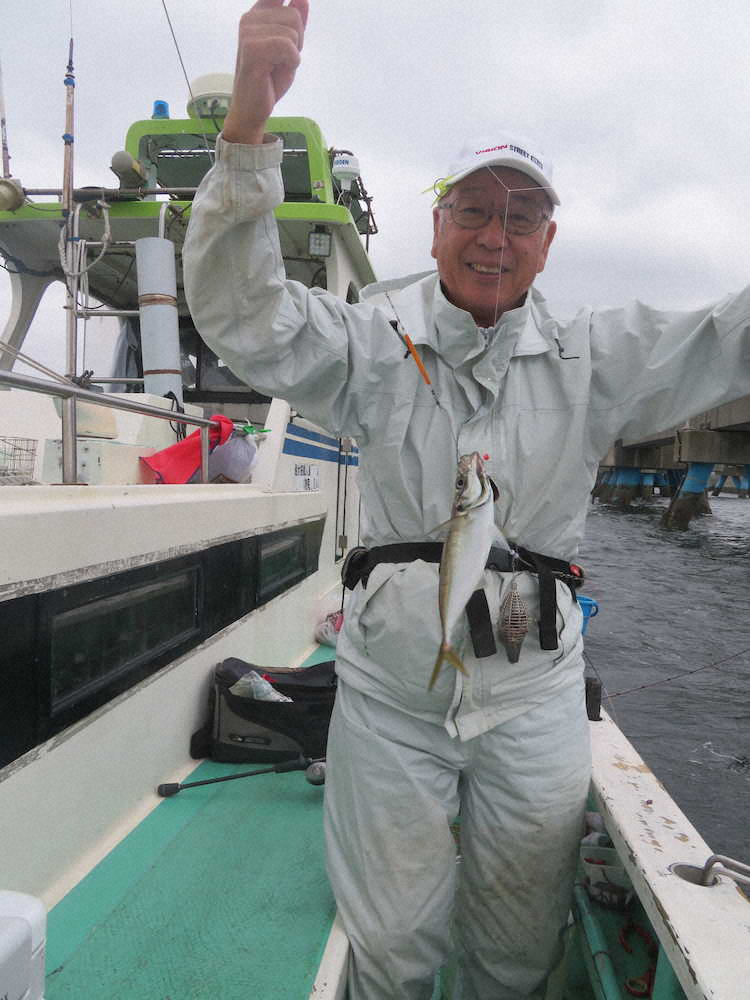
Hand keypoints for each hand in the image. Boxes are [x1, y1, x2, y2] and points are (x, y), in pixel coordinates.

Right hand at [223, 0, 308, 144]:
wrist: (252, 108)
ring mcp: (248, 32)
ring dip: (294, 54)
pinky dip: (291, 62)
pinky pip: (287, 47)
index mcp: (257, 14)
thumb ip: (295, 22)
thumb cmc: (268, 79)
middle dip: (298, 41)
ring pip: (293, 32)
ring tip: (278, 66)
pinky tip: (277, 71)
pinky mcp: (252, 49)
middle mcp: (250, 18)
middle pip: (295, 16)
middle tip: (284, 60)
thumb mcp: (289, 48)